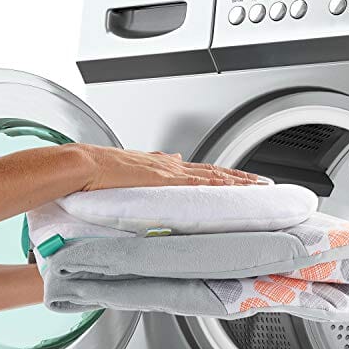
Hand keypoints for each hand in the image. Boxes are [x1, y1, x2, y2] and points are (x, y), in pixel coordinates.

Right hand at [73, 145, 264, 190]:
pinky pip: (195, 183)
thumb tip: (175, 159)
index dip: (223, 175)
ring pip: (211, 175)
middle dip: (239, 177)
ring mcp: (169, 172)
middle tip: (261, 182)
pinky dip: (215, 186)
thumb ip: (157, 166)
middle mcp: (171, 166)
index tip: (240, 179)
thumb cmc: (103, 170)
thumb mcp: (135, 168)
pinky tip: (231, 189)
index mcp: (165, 166)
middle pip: (214, 171)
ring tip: (257, 186)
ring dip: (236, 181)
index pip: (202, 171)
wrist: (87, 165)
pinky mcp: (162, 180)